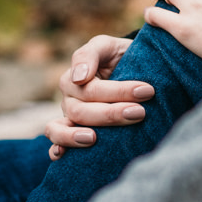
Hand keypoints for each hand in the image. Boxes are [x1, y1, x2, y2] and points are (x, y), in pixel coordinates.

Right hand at [48, 35, 154, 158]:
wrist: (133, 69)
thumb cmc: (120, 56)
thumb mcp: (108, 46)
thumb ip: (90, 54)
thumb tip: (79, 77)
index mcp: (75, 76)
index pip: (91, 88)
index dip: (118, 92)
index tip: (147, 91)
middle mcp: (69, 97)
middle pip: (80, 111)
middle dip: (111, 114)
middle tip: (140, 113)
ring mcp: (68, 116)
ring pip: (60, 129)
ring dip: (75, 136)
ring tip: (94, 139)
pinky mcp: (71, 132)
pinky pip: (55, 142)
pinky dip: (56, 149)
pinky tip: (62, 155)